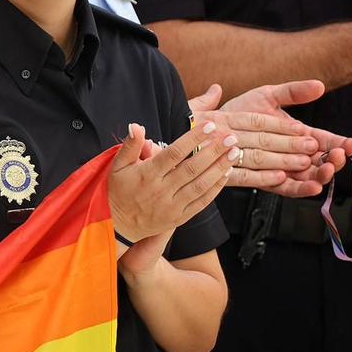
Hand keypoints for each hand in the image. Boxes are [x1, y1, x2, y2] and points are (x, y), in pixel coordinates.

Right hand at [108, 121, 235, 249]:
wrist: (116, 225)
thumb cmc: (117, 191)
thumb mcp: (117, 166)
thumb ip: (129, 145)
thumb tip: (136, 126)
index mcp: (147, 174)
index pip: (174, 153)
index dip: (194, 138)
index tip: (209, 126)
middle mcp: (161, 190)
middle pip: (193, 167)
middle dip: (215, 150)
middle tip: (231, 137)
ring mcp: (172, 206)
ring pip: (201, 184)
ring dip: (220, 168)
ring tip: (234, 152)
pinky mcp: (179, 217)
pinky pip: (201, 202)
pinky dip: (216, 188)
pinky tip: (226, 174)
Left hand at [191, 81, 351, 197]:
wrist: (212, 126)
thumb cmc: (241, 110)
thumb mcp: (268, 95)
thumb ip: (293, 92)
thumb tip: (319, 85)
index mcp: (299, 135)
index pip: (325, 141)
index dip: (341, 143)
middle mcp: (294, 154)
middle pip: (320, 161)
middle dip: (333, 161)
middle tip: (339, 156)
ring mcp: (281, 168)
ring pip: (307, 177)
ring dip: (320, 175)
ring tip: (326, 171)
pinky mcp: (266, 181)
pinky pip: (285, 188)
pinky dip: (299, 189)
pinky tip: (311, 187)